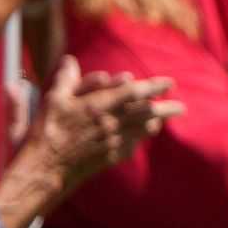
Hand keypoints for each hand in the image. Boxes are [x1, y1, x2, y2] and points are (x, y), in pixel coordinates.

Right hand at [28, 59, 177, 190]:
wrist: (45, 167)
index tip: (170, 82)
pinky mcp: (109, 157)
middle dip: (165, 109)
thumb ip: (65, 79)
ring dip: (155, 123)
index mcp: (99, 106)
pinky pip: (131, 145)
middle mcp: (111, 124)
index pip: (134, 92)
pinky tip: (141, 135)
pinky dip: (139, 138)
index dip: (154, 86)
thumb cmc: (46, 131)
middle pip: (146, 114)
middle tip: (182, 108)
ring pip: (141, 130)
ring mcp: (112, 142)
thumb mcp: (52, 100)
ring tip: (164, 119)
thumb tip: (69, 59)